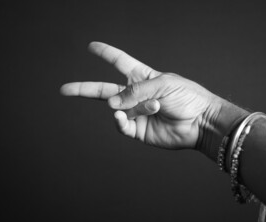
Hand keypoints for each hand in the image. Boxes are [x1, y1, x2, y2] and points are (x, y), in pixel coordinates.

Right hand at [61, 42, 221, 149]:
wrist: (200, 122)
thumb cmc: (187, 97)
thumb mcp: (163, 84)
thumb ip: (136, 91)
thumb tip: (112, 103)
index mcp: (143, 77)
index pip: (119, 62)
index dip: (105, 54)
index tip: (91, 47)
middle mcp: (136, 95)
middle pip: (104, 90)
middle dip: (84, 89)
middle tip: (65, 89)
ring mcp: (135, 113)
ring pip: (118, 108)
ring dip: (133, 107)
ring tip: (153, 108)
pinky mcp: (138, 130)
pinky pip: (121, 125)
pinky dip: (119, 121)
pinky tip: (120, 116)